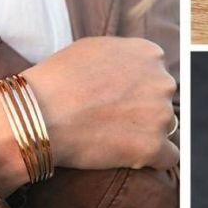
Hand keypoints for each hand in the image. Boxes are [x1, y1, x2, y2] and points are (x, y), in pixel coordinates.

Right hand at [22, 37, 178, 169]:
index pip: (155, 74)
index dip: (136, 89)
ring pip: (165, 128)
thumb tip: (131, 68)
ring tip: (112, 137)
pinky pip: (168, 157)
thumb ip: (122, 55)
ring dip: (145, 134)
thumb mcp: (92, 48)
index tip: (117, 99)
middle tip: (112, 120)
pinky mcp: (153, 146)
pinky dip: (152, 159)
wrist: (40, 114)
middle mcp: (161, 81)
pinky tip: (130, 156)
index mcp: (148, 53)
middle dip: (143, 111)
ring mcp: (160, 114)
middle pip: (162, 101)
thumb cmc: (57, 80)